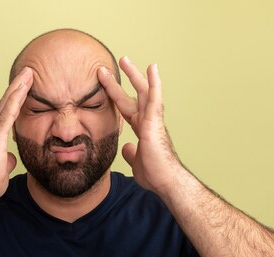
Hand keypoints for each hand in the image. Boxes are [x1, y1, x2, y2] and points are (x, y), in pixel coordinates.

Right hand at [0, 67, 32, 202]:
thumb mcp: (0, 169)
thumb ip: (5, 160)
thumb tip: (10, 158)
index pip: (5, 114)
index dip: (14, 100)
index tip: (23, 89)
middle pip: (5, 103)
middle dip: (17, 87)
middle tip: (28, 72)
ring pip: (7, 103)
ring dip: (18, 87)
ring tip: (29, 73)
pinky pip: (8, 111)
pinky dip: (17, 98)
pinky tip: (24, 87)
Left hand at [98, 57, 179, 194]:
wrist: (166, 181)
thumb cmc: (156, 174)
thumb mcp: (136, 162)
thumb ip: (130, 152)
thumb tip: (126, 147)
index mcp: (142, 129)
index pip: (127, 107)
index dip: (116, 94)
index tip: (107, 83)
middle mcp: (149, 121)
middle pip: (137, 94)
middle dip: (127, 78)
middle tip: (119, 61)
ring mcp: (153, 120)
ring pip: (144, 92)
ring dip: (135, 74)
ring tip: (124, 59)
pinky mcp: (155, 123)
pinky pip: (155, 99)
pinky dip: (154, 83)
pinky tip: (153, 68)